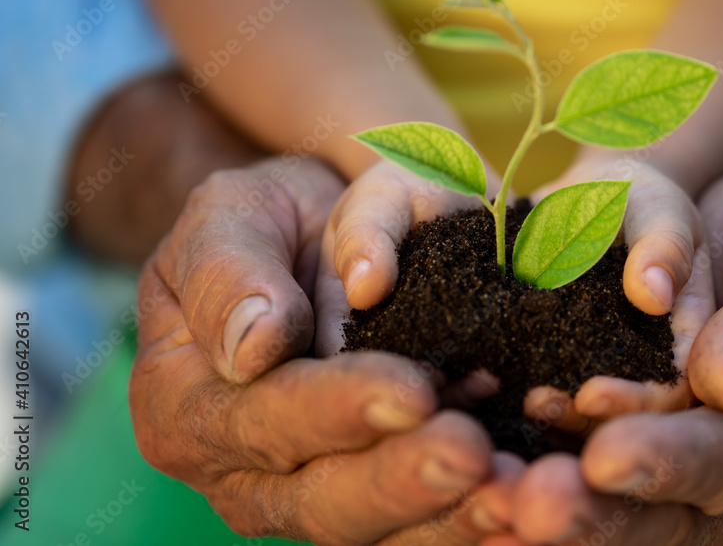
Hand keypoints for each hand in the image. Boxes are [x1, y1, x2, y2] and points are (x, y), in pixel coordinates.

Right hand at [130, 157, 520, 543]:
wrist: (310, 250)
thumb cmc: (262, 229)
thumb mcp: (226, 221)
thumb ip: (228, 274)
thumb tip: (253, 347)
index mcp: (185, 408)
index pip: (260, 420)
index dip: (334, 411)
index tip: (410, 390)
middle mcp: (241, 473)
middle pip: (319, 499)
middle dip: (401, 480)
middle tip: (473, 455)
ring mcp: (306, 494)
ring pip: (376, 532)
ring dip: (451, 520)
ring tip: (516, 495)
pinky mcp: (370, 498)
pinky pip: (420, 527)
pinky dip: (471, 524)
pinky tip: (524, 512)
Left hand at [503, 172, 722, 543]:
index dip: (675, 461)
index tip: (608, 453)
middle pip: (671, 520)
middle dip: (598, 513)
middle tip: (531, 504)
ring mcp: (680, 486)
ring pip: (619, 523)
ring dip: (556, 515)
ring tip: (490, 500)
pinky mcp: (623, 465)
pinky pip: (578, 489)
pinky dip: (527, 488)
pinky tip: (480, 489)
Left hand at [522, 157, 714, 432]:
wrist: (586, 195)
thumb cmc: (639, 199)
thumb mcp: (660, 209)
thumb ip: (667, 246)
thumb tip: (655, 294)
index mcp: (683, 343)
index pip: (672, 393)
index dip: (637, 403)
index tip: (591, 394)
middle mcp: (638, 368)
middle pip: (620, 417)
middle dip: (578, 420)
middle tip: (536, 404)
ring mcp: (592, 368)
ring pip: (572, 409)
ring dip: (540, 409)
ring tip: (499, 391)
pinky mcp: (547, 359)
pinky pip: (532, 382)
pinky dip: (507, 381)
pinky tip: (476, 372)